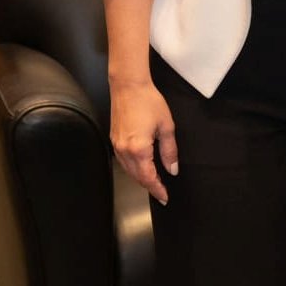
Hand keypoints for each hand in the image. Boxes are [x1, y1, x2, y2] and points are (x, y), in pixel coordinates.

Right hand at [109, 78, 177, 203]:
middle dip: (149, 186)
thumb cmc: (150, 103)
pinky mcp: (114, 140)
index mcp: (138, 149)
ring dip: (141, 178)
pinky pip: (123, 162)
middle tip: (162, 193)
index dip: (157, 189)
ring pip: (128, 171)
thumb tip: (172, 170)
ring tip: (154, 183)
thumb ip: (169, 150)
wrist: (128, 87)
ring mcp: (116, 146)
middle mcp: (124, 151)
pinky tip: (142, 167)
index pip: (148, 177)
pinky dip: (133, 169)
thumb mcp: (166, 126)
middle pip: (137, 177)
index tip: (165, 198)